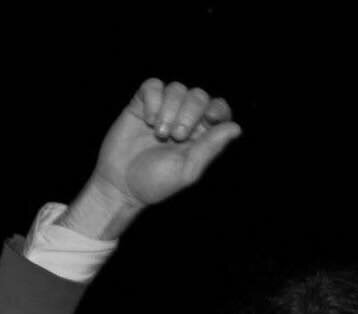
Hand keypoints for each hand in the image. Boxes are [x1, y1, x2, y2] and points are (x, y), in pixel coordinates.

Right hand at [84, 79, 239, 224]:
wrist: (121, 184)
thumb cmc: (157, 182)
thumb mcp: (188, 170)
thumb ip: (211, 147)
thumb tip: (236, 128)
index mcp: (201, 135)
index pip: (219, 109)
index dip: (217, 110)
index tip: (209, 120)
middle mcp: (185, 118)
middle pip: (198, 95)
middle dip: (189, 113)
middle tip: (176, 136)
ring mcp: (164, 109)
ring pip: (176, 88)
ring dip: (169, 110)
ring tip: (159, 134)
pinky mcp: (142, 103)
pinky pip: (153, 85)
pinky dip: (152, 100)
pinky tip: (147, 119)